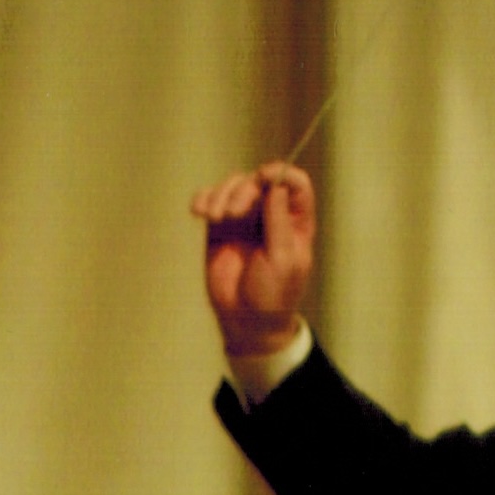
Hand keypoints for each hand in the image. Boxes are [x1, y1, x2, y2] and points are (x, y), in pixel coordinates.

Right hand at [190, 165, 315, 359]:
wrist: (244, 320)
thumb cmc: (272, 294)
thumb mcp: (283, 259)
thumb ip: (279, 221)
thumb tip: (276, 187)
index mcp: (295, 220)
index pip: (294, 183)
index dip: (280, 174)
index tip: (264, 178)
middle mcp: (270, 214)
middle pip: (258, 181)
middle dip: (244, 190)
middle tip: (233, 213)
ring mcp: (243, 219)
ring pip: (232, 186)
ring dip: (220, 195)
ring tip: (213, 217)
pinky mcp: (219, 227)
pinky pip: (210, 201)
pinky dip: (203, 199)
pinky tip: (198, 211)